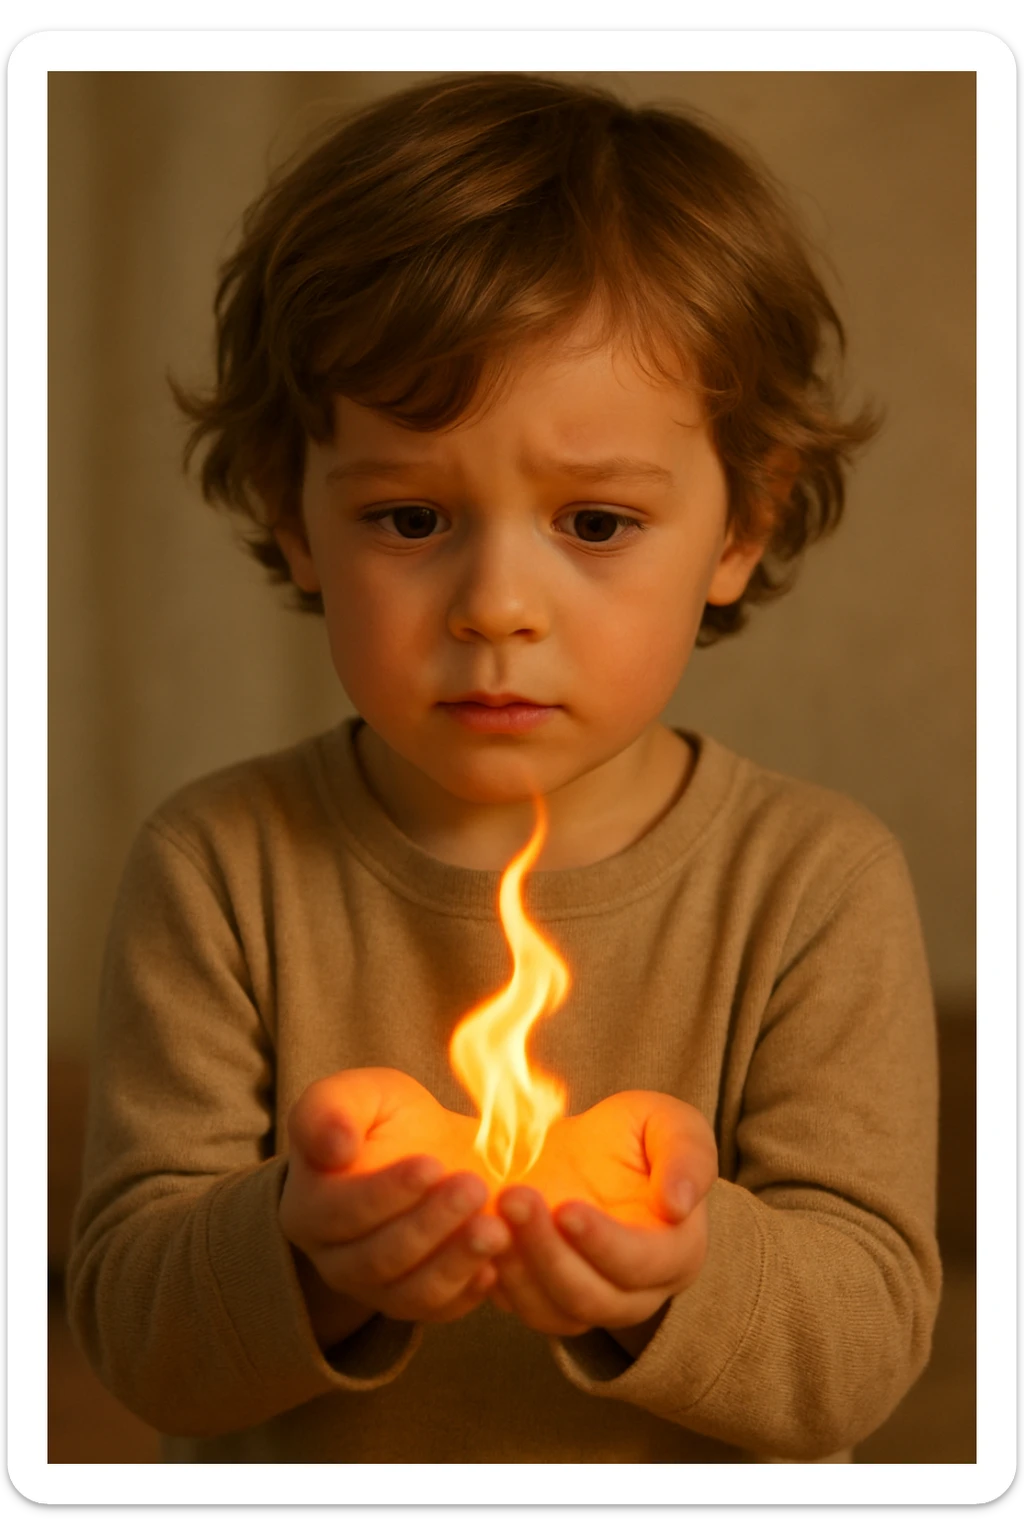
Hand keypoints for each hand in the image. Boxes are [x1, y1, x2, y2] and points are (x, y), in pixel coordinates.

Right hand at [280, 1068, 509, 1343]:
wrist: (429, 1154)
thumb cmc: (388, 1121)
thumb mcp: (361, 1095)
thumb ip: (332, 1109)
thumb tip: (333, 1147)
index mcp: (309, 1207)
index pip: (342, 1212)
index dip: (386, 1192)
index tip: (431, 1163)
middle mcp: (335, 1259)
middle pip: (378, 1258)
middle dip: (430, 1224)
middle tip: (474, 1188)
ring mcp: (375, 1290)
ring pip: (409, 1293)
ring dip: (455, 1262)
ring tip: (497, 1229)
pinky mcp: (415, 1304)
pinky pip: (439, 1310)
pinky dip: (468, 1292)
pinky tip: (497, 1265)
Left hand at [490, 1091, 716, 1341]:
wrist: (585, 1157)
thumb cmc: (634, 1138)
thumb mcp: (668, 1123)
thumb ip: (687, 1154)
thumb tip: (680, 1204)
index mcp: (676, 1252)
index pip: (642, 1264)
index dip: (604, 1242)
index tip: (566, 1208)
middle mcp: (636, 1294)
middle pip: (592, 1296)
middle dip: (548, 1250)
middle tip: (513, 1196)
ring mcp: (589, 1305)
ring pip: (553, 1312)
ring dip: (518, 1269)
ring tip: (490, 1215)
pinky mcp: (546, 1305)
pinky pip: (521, 1310)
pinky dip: (498, 1282)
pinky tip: (477, 1239)